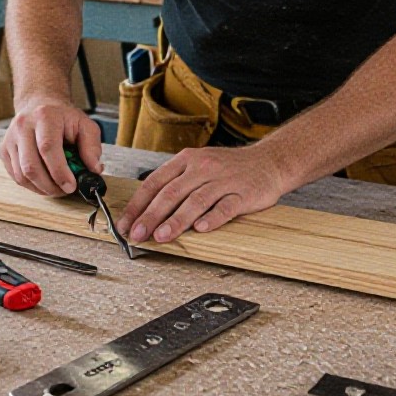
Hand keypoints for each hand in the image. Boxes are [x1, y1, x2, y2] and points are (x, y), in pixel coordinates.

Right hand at [0, 99, 102, 196]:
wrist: (39, 104)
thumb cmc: (63, 117)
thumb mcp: (84, 125)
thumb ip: (92, 146)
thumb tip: (94, 169)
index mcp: (45, 116)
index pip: (48, 148)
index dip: (59, 171)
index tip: (71, 185)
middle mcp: (23, 125)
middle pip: (31, 165)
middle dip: (50, 185)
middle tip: (65, 190)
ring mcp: (11, 138)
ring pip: (22, 174)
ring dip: (41, 188)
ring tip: (56, 187)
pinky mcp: (4, 150)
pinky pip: (16, 176)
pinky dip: (31, 185)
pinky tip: (44, 182)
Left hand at [116, 145, 288, 243]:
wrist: (269, 161)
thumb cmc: (229, 167)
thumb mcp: (198, 165)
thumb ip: (175, 183)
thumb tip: (146, 210)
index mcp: (187, 160)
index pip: (155, 182)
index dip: (138, 205)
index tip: (126, 223)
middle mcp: (202, 168)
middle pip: (171, 193)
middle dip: (151, 216)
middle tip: (138, 234)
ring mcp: (223, 180)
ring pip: (195, 201)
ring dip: (176, 220)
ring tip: (162, 236)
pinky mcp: (243, 193)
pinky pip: (226, 207)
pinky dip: (213, 218)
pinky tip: (201, 229)